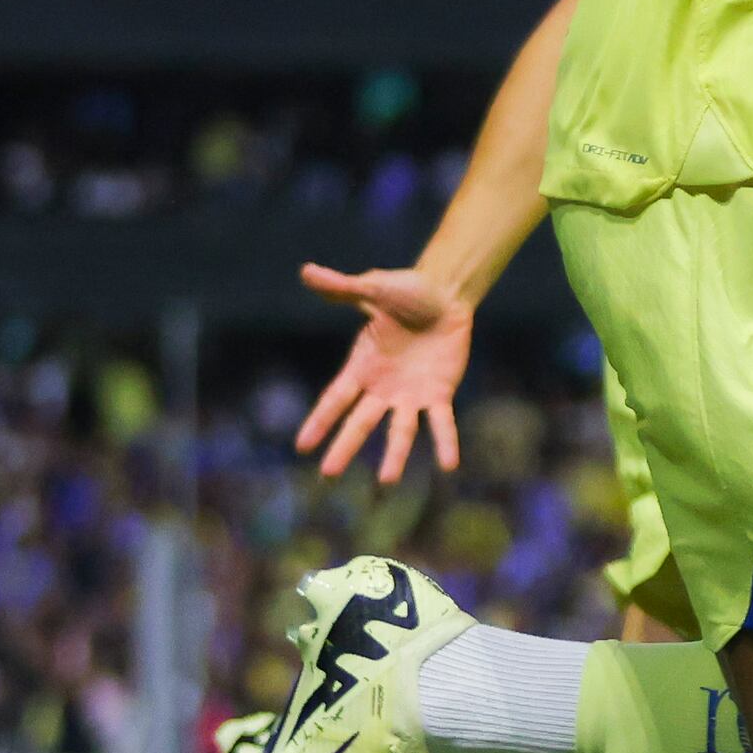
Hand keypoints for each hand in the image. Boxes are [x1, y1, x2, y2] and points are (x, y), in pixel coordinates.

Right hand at [294, 262, 477, 477]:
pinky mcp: (439, 393)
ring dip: (394, 455)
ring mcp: (411, 394)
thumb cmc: (406, 291)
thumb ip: (342, 288)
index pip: (336, 398)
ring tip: (386, 481)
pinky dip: (446, 442)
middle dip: (344, 447)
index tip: (302, 445)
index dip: (320, 420)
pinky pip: (442, 422)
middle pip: (360, 422)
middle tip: (328, 476)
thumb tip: (307, 271)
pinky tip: (450, 465)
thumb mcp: (374, 289)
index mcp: (362, 366)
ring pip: (400, 431)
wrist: (445, 294)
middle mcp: (382, 387)